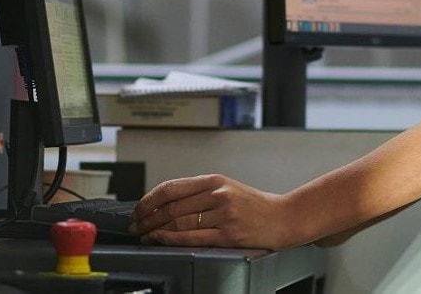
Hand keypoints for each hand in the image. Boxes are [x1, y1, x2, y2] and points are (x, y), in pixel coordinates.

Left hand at [129, 174, 299, 249]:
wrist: (284, 217)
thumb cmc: (255, 206)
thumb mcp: (227, 189)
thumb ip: (200, 192)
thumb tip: (165, 203)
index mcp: (214, 180)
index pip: (171, 187)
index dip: (149, 199)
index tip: (138, 209)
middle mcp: (217, 194)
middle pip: (170, 206)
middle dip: (147, 218)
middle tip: (135, 226)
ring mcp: (223, 214)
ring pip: (178, 221)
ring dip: (155, 229)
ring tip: (144, 235)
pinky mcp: (229, 234)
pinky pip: (192, 237)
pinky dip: (170, 238)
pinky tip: (160, 239)